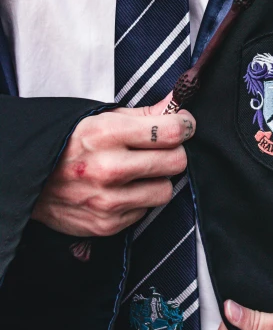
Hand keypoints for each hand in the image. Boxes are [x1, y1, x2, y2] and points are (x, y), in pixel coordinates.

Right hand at [32, 94, 195, 236]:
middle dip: (174, 152)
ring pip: (166, 190)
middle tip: (162, 148)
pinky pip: (145, 211)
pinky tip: (122, 190)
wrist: (30, 180)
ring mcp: (108, 200)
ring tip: (139, 172)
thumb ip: (144, 114)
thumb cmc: (70, 143)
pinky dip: (139, 200)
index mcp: (107, 134)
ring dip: (158, 180)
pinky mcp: (107, 224)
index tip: (183, 125)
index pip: (171, 132)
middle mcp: (109, 168)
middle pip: (176, 162)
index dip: (184, 126)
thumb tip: (176, 104)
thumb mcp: (102, 118)